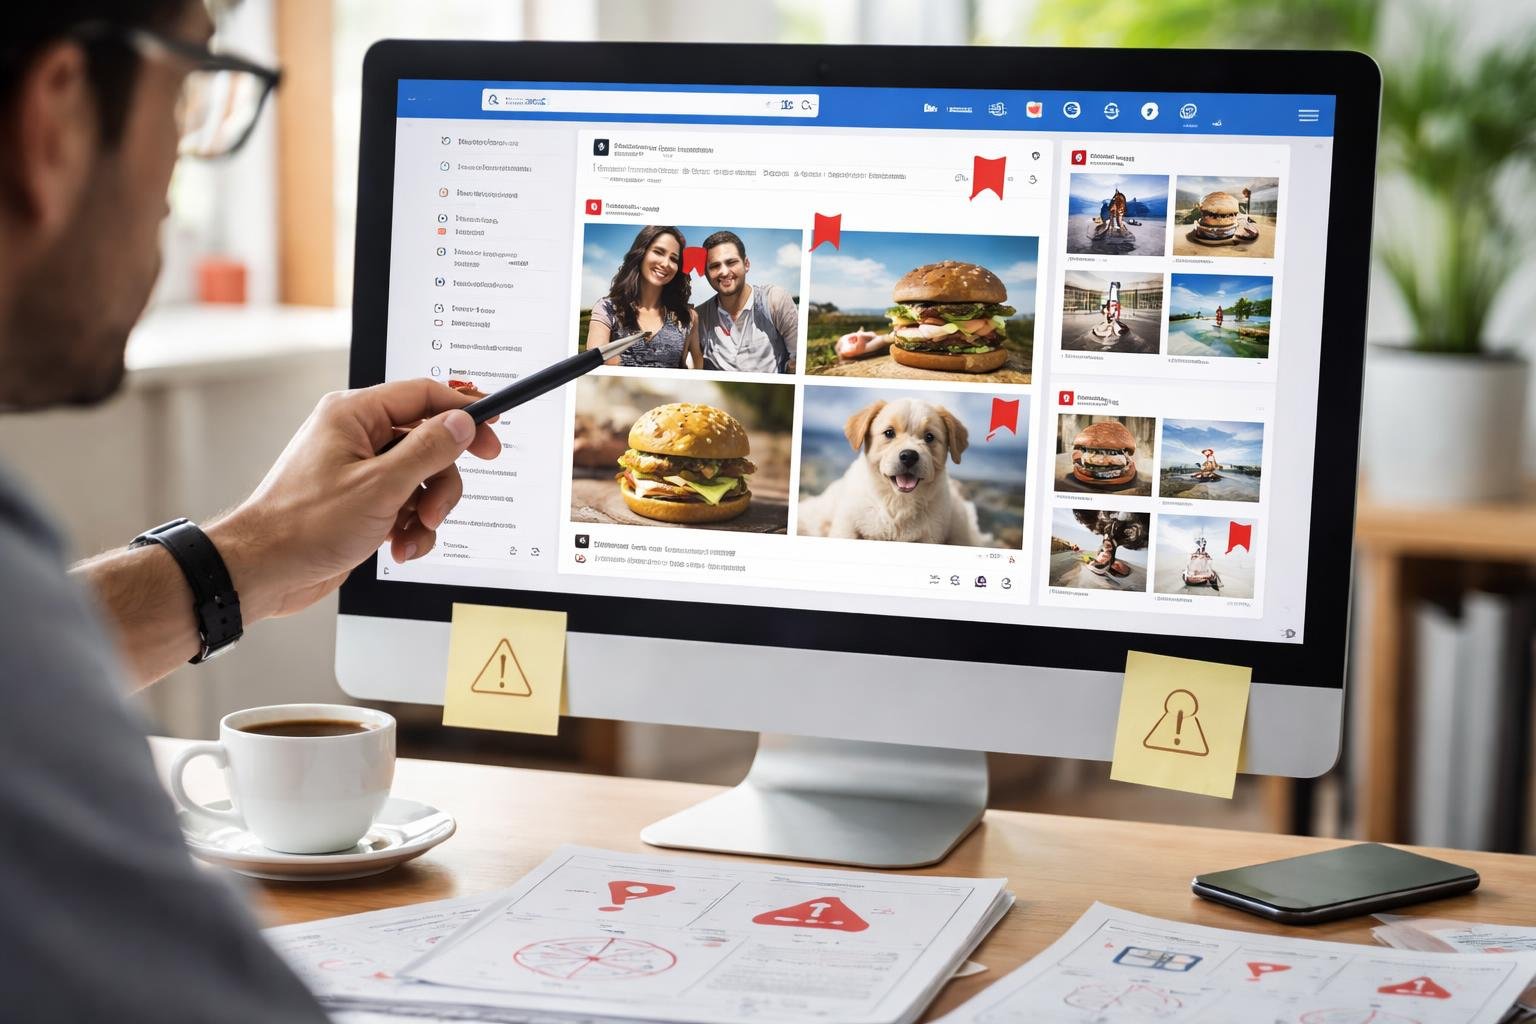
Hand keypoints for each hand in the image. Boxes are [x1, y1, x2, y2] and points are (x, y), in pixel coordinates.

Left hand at [207, 379, 500, 619]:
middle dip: (441, 483)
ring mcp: (358, 470)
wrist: (262, 571)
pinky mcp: (360, 501)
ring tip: (412, 535)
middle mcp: (356, 436)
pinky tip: (400, 547)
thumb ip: (428, 450)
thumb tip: (461, 422)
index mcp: (354, 415)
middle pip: (429, 443)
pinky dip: (411, 528)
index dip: (463, 413)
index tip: (492, 433)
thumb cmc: (302, 526)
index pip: (423, 396)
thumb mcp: (380, 486)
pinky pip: (405, 504)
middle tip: (439, 509)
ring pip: (421, 479)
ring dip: (426, 512)